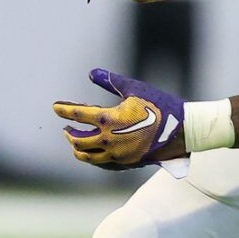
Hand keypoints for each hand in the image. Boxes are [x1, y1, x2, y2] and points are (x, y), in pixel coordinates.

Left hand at [52, 68, 187, 168]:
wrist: (182, 129)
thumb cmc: (160, 105)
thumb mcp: (134, 88)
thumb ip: (111, 81)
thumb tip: (92, 73)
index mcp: (109, 120)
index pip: (78, 115)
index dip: (64, 109)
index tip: (56, 107)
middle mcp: (109, 140)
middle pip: (78, 140)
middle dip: (69, 133)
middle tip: (67, 127)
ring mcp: (118, 155)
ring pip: (88, 157)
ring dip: (78, 149)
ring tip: (76, 142)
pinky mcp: (127, 163)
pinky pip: (103, 164)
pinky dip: (94, 158)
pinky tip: (94, 153)